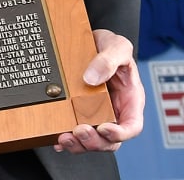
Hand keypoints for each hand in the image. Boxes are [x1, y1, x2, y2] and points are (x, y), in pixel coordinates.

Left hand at [55, 28, 143, 153]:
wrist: (88, 41)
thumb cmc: (109, 46)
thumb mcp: (116, 46)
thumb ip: (108, 60)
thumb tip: (91, 79)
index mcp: (129, 100)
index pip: (131, 126)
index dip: (120, 133)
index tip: (105, 128)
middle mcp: (113, 111)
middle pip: (109, 140)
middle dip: (94, 141)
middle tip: (79, 131)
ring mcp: (94, 114)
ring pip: (90, 140)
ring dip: (77, 144)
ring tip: (63, 138)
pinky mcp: (75, 112)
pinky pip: (71, 132)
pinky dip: (63, 139)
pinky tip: (54, 139)